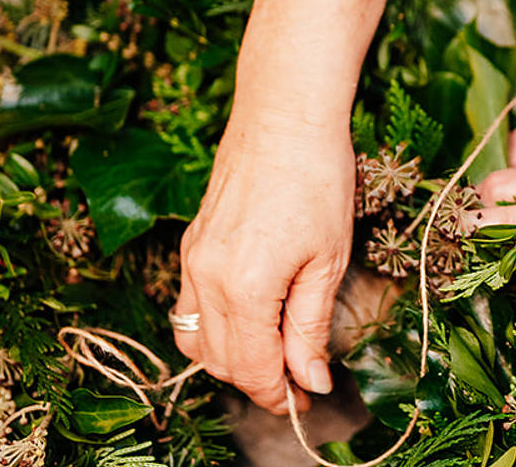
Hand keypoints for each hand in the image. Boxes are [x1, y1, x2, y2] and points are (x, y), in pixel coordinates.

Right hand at [173, 112, 352, 414]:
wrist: (284, 116)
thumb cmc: (316, 179)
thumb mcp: (326, 261)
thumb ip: (310, 327)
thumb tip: (310, 380)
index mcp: (242, 288)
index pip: (250, 369)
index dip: (278, 394)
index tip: (305, 399)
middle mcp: (205, 278)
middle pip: (219, 361)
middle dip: (258, 379)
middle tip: (300, 379)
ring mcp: (193, 259)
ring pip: (196, 338)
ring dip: (232, 357)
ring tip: (276, 350)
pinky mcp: (192, 244)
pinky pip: (189, 306)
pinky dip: (215, 326)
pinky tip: (251, 316)